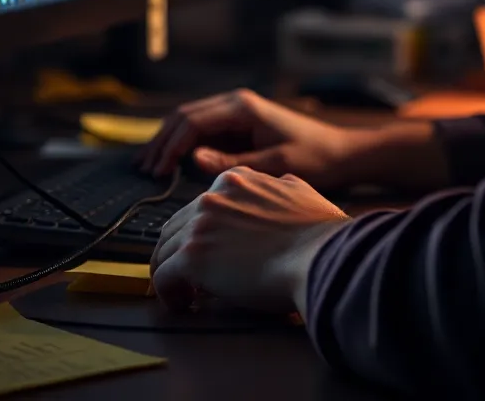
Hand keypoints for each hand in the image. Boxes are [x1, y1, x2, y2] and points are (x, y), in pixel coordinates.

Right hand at [138, 89, 359, 191]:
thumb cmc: (314, 158)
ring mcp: (236, 112)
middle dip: (162, 142)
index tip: (157, 173)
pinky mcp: (239, 125)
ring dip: (168, 141)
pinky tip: (170, 164)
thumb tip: (192, 158)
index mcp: (243, 107)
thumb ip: (233, 163)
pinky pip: (203, 131)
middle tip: (144, 170)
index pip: (192, 121)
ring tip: (148, 167)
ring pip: (189, 121)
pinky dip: (183, 144)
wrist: (340, 153)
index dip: (171, 146)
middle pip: (184, 116)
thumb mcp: (274, 165)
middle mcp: (236, 103)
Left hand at [150, 167, 349, 316]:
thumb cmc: (319, 232)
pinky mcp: (193, 256)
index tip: (208, 250)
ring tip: (185, 293)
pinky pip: (163, 276)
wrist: (321, 255)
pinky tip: (183, 304)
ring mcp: (201, 224)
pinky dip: (168, 293)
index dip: (202, 231)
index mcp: (237, 180)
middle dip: (180, 251)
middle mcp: (214, 195)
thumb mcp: (299, 191)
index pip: (202, 205)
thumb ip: (279, 188)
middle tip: (189, 276)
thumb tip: (280, 188)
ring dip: (172, 272)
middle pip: (177, 226)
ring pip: (165, 249)